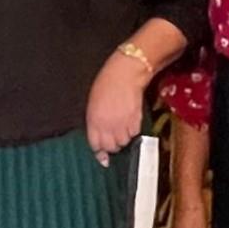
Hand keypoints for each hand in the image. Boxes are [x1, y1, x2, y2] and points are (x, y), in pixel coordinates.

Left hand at [86, 52, 147, 166]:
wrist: (125, 74)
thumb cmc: (106, 85)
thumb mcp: (93, 104)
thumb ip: (95, 123)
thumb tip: (99, 141)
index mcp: (93, 121)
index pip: (95, 145)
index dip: (99, 150)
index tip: (103, 152)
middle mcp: (107, 126)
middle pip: (111, 147)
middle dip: (112, 145)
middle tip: (114, 136)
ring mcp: (122, 124)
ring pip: (124, 142)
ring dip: (124, 138)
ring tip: (123, 126)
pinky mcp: (135, 121)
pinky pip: (135, 134)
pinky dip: (133, 130)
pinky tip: (131, 121)